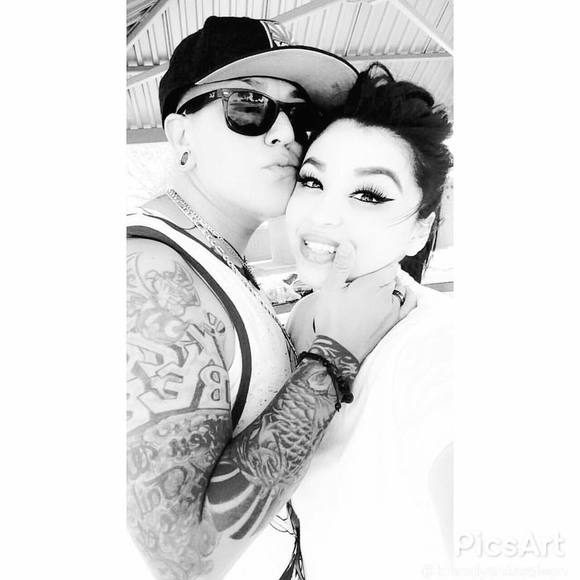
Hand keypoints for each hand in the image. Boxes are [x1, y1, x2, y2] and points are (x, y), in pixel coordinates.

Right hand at [313, 243, 416, 362]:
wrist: (338, 350)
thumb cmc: (332, 320)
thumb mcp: (330, 290)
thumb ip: (341, 266)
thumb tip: (348, 245)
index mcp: (372, 285)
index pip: (389, 266)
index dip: (383, 264)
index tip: (375, 264)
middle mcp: (386, 296)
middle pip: (393, 278)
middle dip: (384, 276)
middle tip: (371, 277)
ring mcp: (393, 311)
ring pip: (400, 290)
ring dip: (393, 287)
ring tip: (381, 288)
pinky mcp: (394, 323)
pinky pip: (409, 305)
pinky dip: (407, 297)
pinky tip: (402, 296)